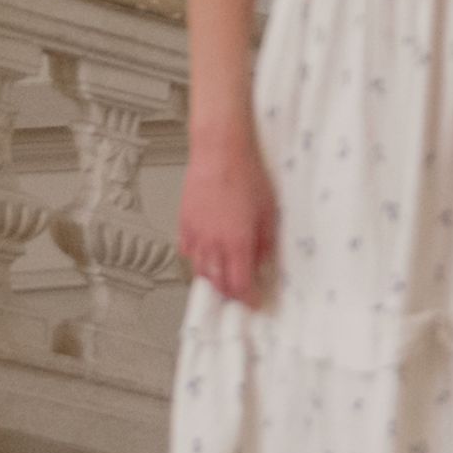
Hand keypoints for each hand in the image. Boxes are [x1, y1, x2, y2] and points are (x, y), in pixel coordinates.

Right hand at [177, 121, 275, 308]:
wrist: (220, 151)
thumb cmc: (247, 175)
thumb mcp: (268, 212)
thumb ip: (265, 242)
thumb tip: (262, 261)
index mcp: (237, 243)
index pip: (240, 285)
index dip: (247, 298)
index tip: (254, 301)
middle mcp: (213, 244)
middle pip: (218, 283)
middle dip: (230, 293)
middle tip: (240, 293)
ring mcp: (196, 234)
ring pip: (200, 270)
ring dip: (213, 279)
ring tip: (223, 278)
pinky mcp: (184, 223)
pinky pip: (188, 251)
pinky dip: (198, 259)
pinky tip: (206, 255)